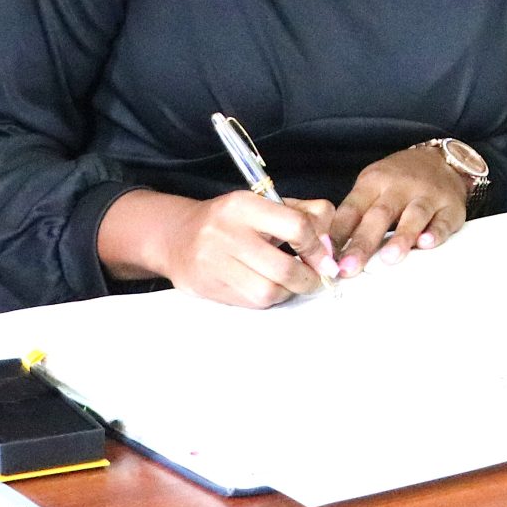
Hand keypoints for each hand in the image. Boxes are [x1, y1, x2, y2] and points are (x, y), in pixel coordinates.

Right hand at [99, 187, 337, 307]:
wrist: (177, 237)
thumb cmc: (231, 220)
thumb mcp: (265, 204)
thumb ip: (303, 214)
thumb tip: (329, 243)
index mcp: (244, 205)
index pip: (296, 226)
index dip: (318, 246)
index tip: (325, 257)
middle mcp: (226, 233)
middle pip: (284, 268)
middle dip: (309, 278)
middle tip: (316, 277)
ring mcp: (214, 263)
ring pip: (269, 291)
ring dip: (289, 292)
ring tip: (292, 282)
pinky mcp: (209, 288)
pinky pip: (252, 302)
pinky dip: (270, 298)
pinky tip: (269, 286)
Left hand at [330, 144, 471, 276]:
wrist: (441, 159)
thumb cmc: (398, 180)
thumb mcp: (371, 187)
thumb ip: (354, 216)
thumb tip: (331, 252)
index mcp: (373, 182)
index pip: (352, 209)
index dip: (338, 234)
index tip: (327, 258)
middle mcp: (400, 187)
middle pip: (379, 215)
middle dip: (363, 243)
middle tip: (349, 268)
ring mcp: (427, 196)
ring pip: (413, 216)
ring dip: (401, 237)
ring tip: (389, 259)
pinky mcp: (451, 207)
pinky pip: (443, 221)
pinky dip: (436, 233)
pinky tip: (427, 243)